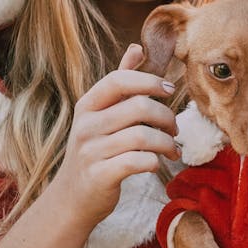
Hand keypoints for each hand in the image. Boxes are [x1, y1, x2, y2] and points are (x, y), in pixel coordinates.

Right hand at [47, 43, 180, 227]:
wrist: (72, 198)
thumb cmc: (95, 152)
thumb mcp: (101, 115)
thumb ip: (120, 84)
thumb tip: (137, 48)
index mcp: (88, 105)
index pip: (119, 80)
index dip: (149, 81)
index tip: (169, 91)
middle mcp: (87, 125)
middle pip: (139, 108)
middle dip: (167, 118)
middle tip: (175, 130)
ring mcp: (92, 151)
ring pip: (143, 136)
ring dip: (167, 143)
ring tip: (172, 150)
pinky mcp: (101, 176)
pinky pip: (139, 162)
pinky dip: (155, 162)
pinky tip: (157, 164)